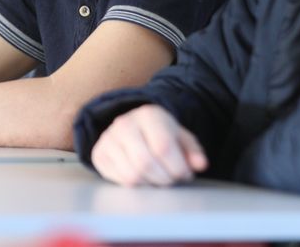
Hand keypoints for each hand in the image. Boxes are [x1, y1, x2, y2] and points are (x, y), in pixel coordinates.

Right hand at [91, 104, 207, 186]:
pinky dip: (137, 185)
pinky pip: (120, 180)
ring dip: (151, 184)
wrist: (132, 126)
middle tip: (172, 179)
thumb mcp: (180, 137)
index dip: (177, 167)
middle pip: (146, 163)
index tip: (185, 174)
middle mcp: (124, 124)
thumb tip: (200, 164)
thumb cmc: (160, 133)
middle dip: (164, 179)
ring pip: (132, 175)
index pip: (163, 147)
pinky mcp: (99, 154)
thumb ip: (193, 150)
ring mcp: (108, 138)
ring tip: (159, 178)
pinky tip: (144, 177)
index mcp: (148, 115)